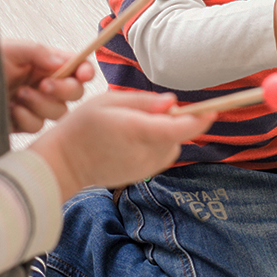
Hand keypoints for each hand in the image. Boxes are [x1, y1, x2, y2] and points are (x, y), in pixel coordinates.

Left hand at [1, 38, 89, 132]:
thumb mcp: (11, 49)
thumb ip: (38, 52)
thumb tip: (63, 62)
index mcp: (45, 64)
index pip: (76, 69)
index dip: (85, 71)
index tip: (83, 73)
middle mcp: (43, 85)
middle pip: (74, 94)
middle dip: (64, 90)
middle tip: (44, 84)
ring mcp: (34, 106)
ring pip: (58, 113)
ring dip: (41, 103)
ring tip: (19, 94)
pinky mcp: (21, 123)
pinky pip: (36, 126)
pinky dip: (26, 117)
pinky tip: (10, 108)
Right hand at [30, 89, 218, 198]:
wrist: (64, 163)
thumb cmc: (82, 126)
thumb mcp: (108, 101)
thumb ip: (144, 101)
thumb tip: (172, 103)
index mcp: (136, 130)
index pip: (179, 128)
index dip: (200, 119)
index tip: (212, 110)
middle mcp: (144, 152)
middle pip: (178, 135)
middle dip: (173, 121)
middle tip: (145, 112)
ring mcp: (144, 168)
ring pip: (171, 146)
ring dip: (164, 134)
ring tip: (133, 127)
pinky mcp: (142, 175)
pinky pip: (161, 156)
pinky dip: (156, 145)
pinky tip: (132, 141)